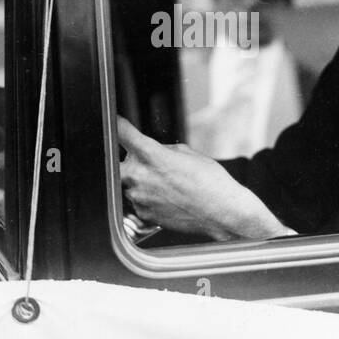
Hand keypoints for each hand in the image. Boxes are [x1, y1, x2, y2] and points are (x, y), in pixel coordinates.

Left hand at [118, 117, 292, 241]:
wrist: (222, 211)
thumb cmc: (210, 181)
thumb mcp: (187, 153)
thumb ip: (162, 149)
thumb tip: (152, 151)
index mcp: (151, 154)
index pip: (122, 133)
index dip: (117, 125)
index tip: (116, 123)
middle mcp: (140, 176)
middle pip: (116, 165)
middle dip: (126, 162)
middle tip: (143, 164)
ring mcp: (139, 198)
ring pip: (126, 185)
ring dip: (138, 182)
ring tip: (164, 185)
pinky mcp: (143, 215)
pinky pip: (136, 203)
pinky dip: (146, 199)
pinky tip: (166, 199)